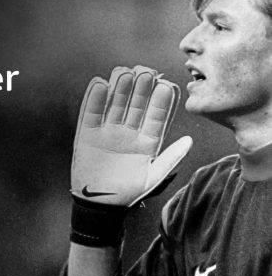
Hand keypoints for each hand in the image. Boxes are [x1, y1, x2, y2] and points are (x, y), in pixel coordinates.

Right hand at [71, 65, 191, 205]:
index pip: (157, 115)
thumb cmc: (129, 192)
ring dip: (119, 88)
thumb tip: (189, 141)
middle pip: (136, 104)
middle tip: (145, 72)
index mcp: (147, 139)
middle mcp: (128, 131)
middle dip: (141, 88)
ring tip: (124, 73)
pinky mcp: (87, 132)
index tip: (167, 85)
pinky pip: (90, 113)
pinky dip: (93, 99)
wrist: (100, 203)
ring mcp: (107, 130)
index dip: (161, 101)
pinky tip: (99, 84)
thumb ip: (171, 158)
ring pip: (114, 103)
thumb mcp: (153, 177)